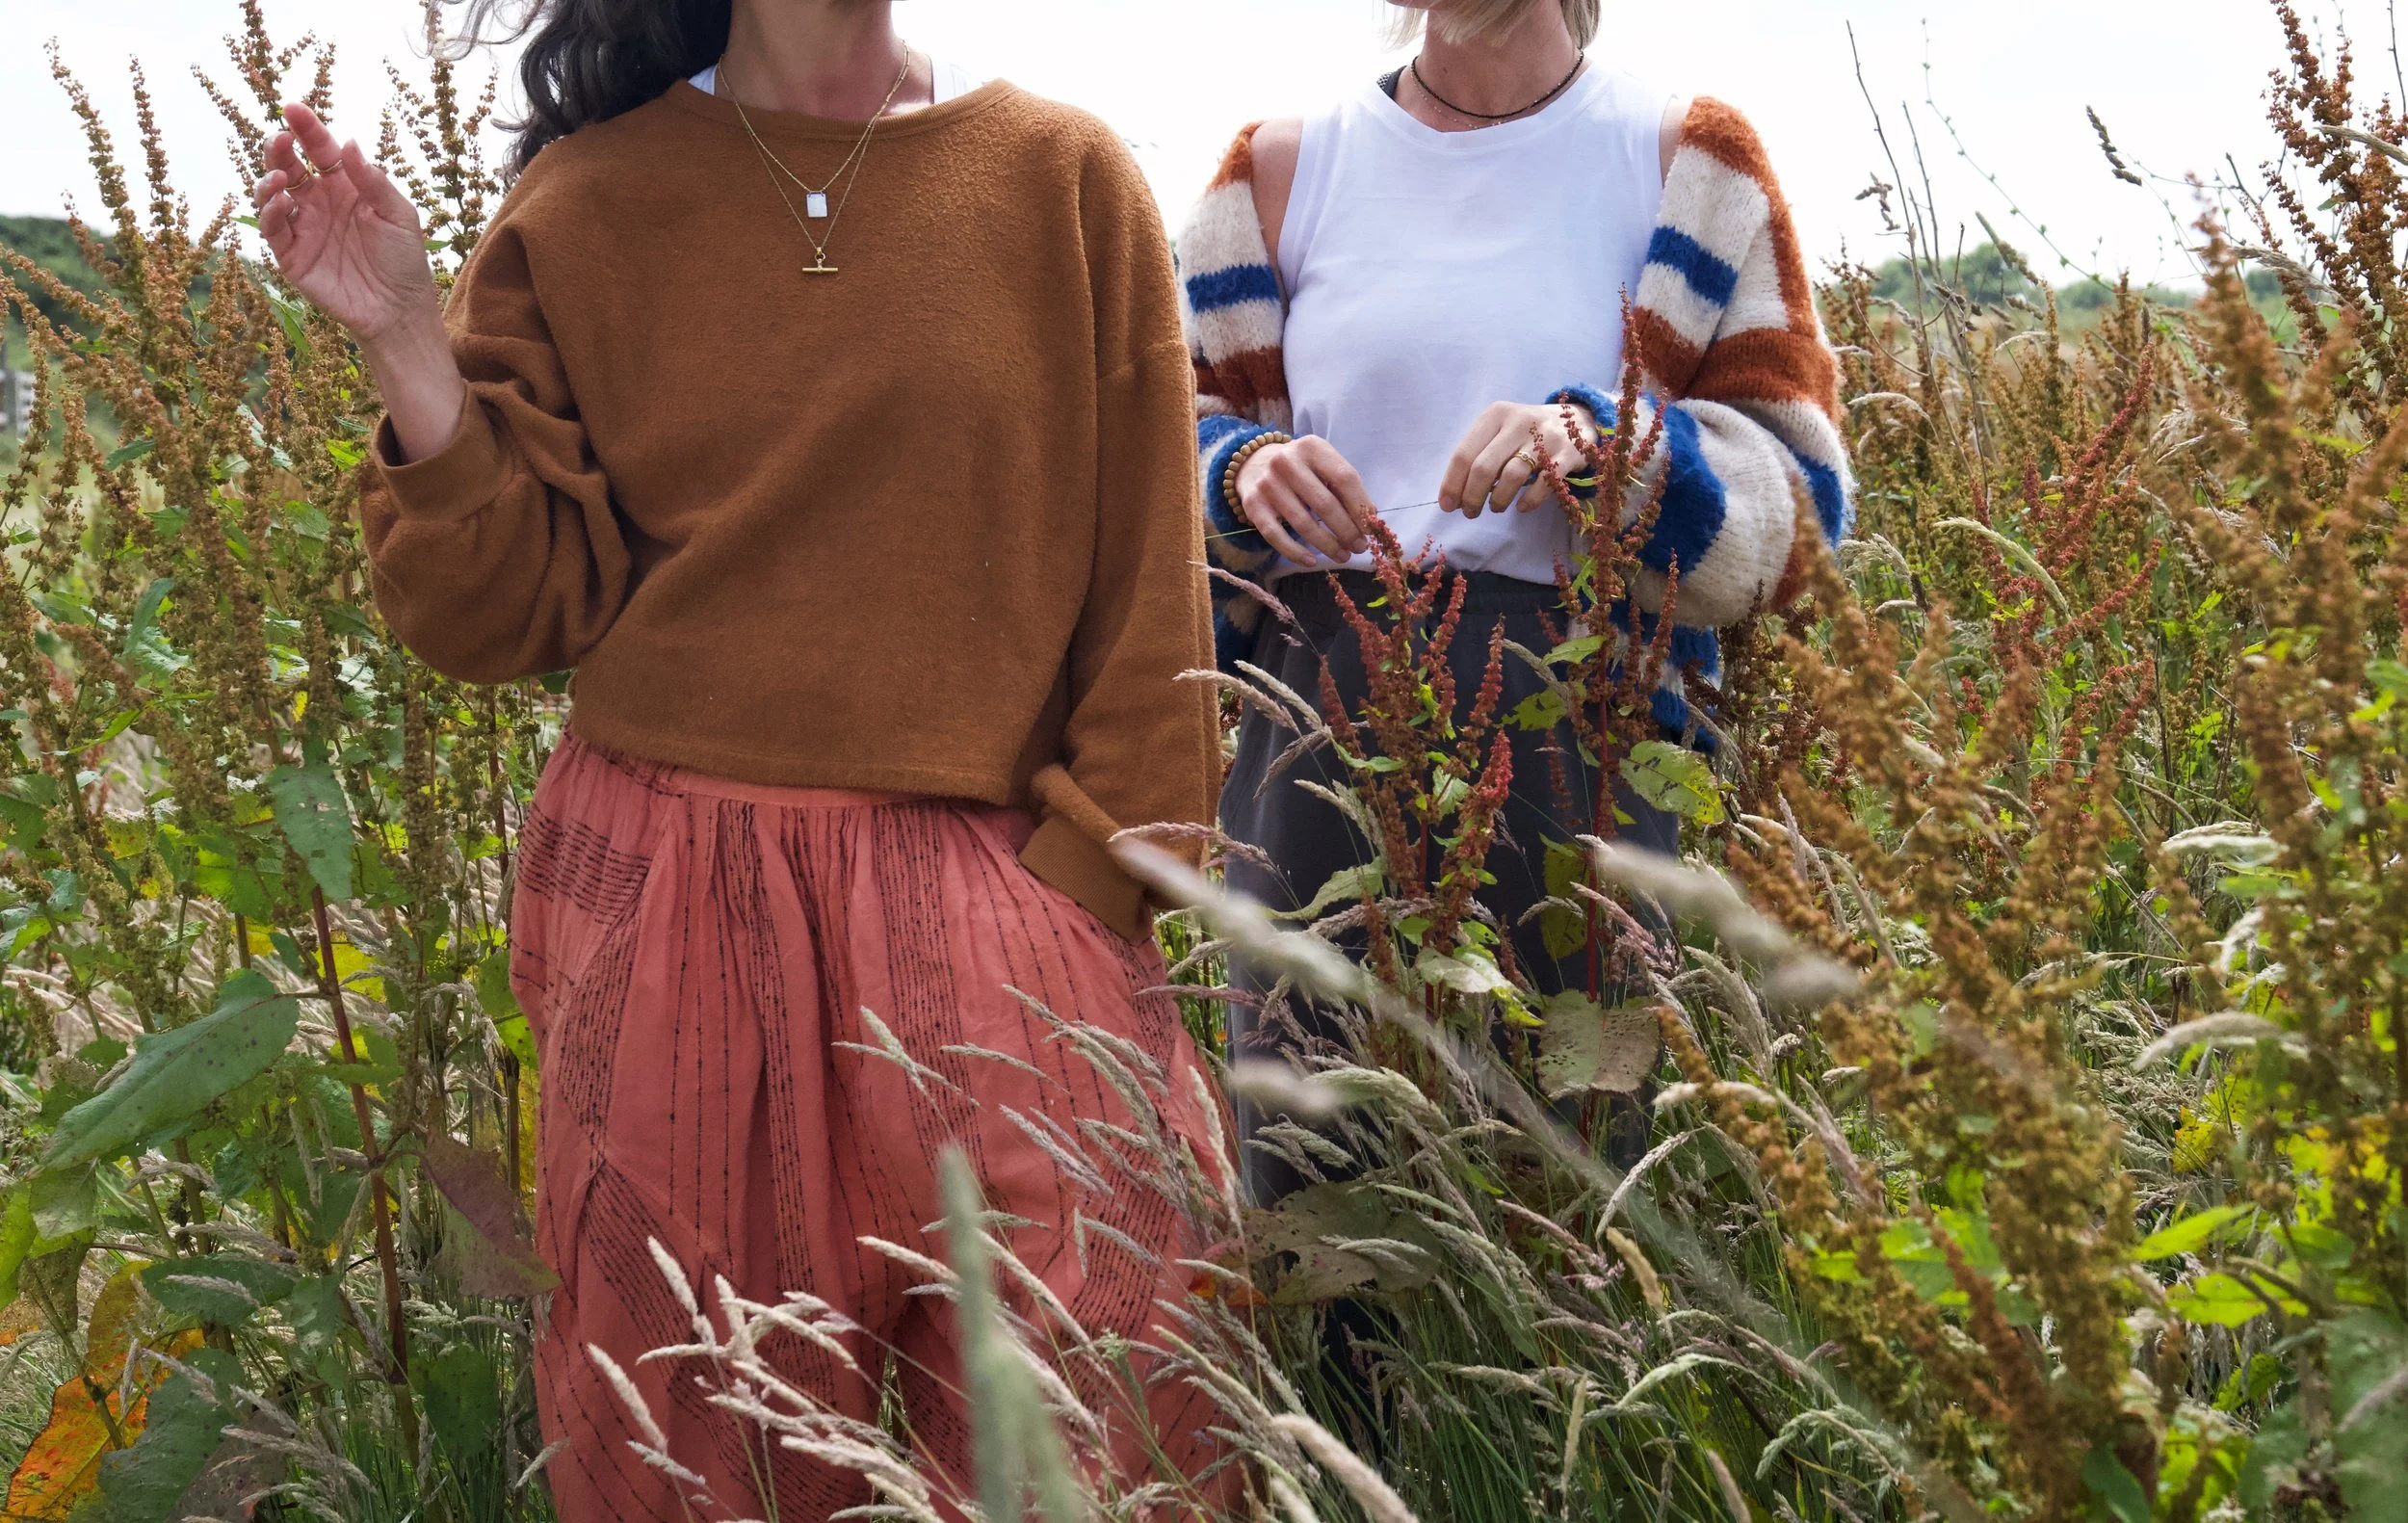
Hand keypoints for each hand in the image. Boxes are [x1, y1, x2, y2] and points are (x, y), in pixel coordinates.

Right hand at [252, 104, 439, 345]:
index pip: (320, 150)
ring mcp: (303, 227)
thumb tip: (348, 143)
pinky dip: (270, 212)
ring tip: (281, 176)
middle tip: (281, 138)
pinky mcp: (292, 255)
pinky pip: (272, 229)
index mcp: (345, 186)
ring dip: (270, 179)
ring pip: (272, 193)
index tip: (292, 108)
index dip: (306, 128)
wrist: (399, 309)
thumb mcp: (399, 215)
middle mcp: (319, 202)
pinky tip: (283, 202)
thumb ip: (374, 181)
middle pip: (289, 165)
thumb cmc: (404, 260)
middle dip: (279, 148)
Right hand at [1236, 436, 1379, 565]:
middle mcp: (1287, 462)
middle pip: (1325, 504)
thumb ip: (1342, 485)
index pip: (1344, 478)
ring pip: (1303, 524)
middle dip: (1347, 531)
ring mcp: (1268, 484)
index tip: (1371, 527)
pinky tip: (1311, 561)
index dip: (1361, 506)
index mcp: (1312, 447)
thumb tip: (1368, 519)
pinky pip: (1276, 536)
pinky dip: (1295, 552)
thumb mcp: (1321, 464)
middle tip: (1359, 547)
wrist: (1254, 463)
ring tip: (1342, 555)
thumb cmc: (1300, 468)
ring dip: (1327, 545)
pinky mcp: (1253, 505)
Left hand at [1439, 401, 1602, 518]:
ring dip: (1498, 499)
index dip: (1452, 484)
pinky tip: (1521, 507)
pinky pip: (1543, 484)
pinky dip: (1529, 501)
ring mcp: (1545, 437)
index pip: (1464, 453)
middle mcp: (1518, 422)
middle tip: (1470, 512)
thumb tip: (1455, 494)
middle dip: (1472, 496)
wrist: (1577, 420)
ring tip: (1496, 507)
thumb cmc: (1526, 433)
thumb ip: (1479, 455)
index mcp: (1496, 415)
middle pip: (1484, 467)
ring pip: (1512, 476)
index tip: (1447, 506)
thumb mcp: (1501, 431)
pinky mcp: (1567, 454)